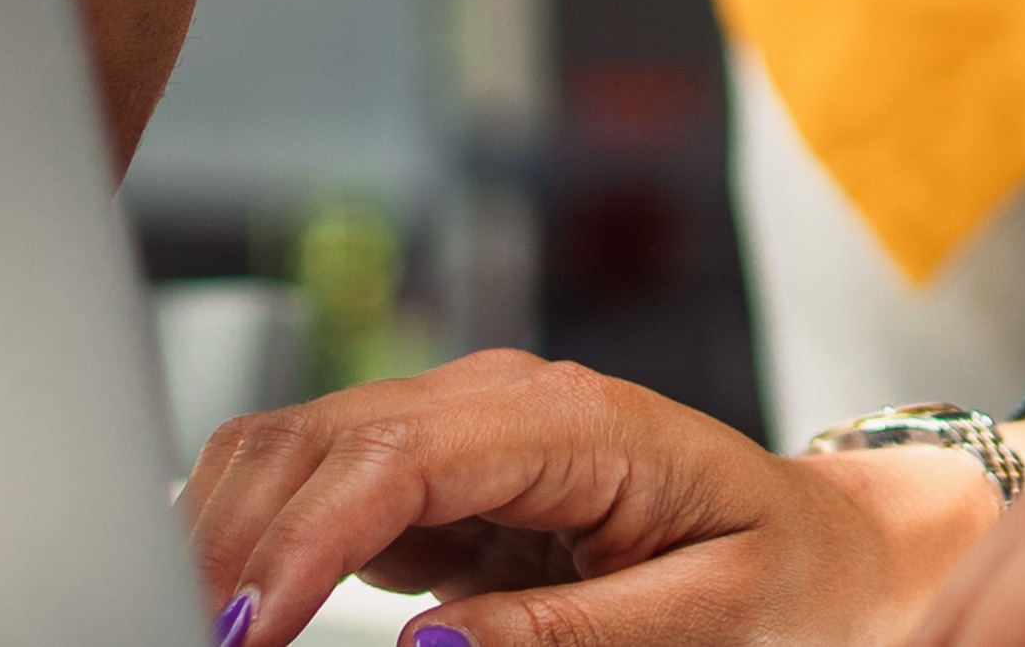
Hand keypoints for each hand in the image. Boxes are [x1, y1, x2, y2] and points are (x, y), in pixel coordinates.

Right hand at [182, 350, 958, 646]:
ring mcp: (459, 426)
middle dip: (238, 544)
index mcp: (569, 420)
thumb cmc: (784, 578)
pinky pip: (318, 484)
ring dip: (234, 535)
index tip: (246, 628)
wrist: (823, 548)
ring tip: (211, 627)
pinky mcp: (435, 471)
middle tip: (201, 641)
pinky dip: (262, 536)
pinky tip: (243, 603)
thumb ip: (569, 634)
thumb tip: (429, 645)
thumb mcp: (706, 624)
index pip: (393, 458)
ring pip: (294, 449)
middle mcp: (497, 401)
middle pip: (316, 441)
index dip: (300, 541)